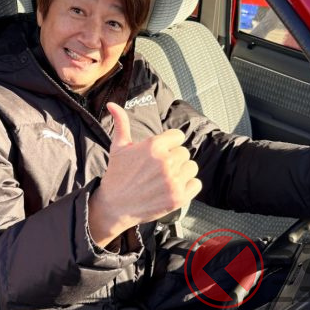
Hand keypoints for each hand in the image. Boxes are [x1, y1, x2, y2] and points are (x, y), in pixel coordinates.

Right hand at [87, 103, 201, 246]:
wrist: (114, 205)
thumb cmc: (117, 174)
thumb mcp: (119, 146)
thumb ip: (121, 122)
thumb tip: (112, 104)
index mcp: (154, 146)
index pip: (178, 136)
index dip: (169, 144)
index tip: (160, 153)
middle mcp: (166, 161)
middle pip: (184, 152)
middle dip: (173, 159)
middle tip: (158, 169)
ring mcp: (173, 180)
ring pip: (192, 167)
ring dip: (182, 172)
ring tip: (166, 178)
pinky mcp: (179, 197)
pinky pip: (196, 184)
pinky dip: (188, 186)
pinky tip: (172, 188)